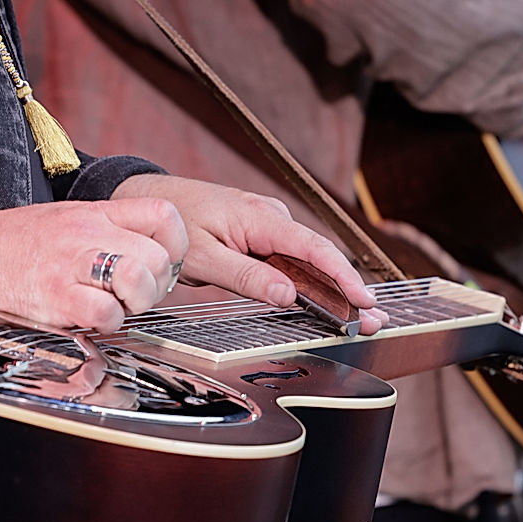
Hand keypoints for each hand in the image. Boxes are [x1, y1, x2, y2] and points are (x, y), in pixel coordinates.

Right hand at [0, 184, 188, 332]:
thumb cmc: (7, 244)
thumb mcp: (64, 221)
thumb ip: (107, 232)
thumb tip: (149, 253)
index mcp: (93, 211)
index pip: (165, 216)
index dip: (176, 246)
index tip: (164, 264)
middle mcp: (86, 232)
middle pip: (159, 256)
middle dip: (157, 285)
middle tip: (134, 296)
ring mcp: (70, 263)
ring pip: (139, 280)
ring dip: (135, 304)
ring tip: (114, 307)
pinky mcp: (53, 296)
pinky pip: (104, 313)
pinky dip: (105, 324)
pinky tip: (88, 320)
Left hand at [110, 174, 385, 334]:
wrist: (149, 200)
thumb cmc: (173, 224)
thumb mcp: (204, 257)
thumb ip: (246, 277)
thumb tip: (288, 294)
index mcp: (260, 218)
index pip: (313, 248)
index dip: (343, 276)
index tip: (363, 300)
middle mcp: (271, 216)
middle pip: (318, 256)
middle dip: (348, 289)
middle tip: (373, 321)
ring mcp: (267, 224)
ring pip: (306, 259)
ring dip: (331, 287)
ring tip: (357, 316)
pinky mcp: (259, 232)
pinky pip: (290, 257)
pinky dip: (309, 278)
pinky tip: (325, 300)